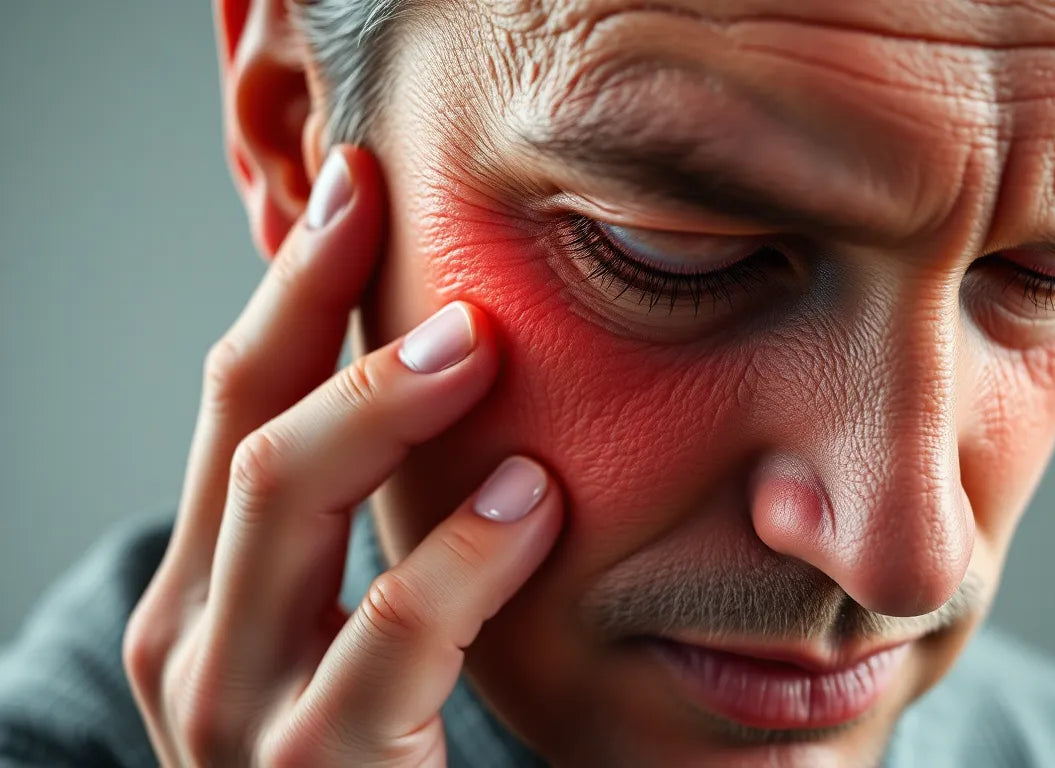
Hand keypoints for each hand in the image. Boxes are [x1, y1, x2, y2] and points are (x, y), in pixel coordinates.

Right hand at [122, 146, 562, 766]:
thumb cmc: (374, 756)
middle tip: (401, 219)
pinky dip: (461, 554)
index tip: (354, 184)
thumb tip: (438, 372)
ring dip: (378, 404)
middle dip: (320, 308)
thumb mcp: (342, 626)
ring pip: (281, 498)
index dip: (292, 285)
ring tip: (476, 343)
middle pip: (245, 424)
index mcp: (207, 589)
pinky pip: (391, 636)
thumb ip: (361, 527)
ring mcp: (241, 707)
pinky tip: (530, 501)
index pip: (235, 401)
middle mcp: (195, 635)